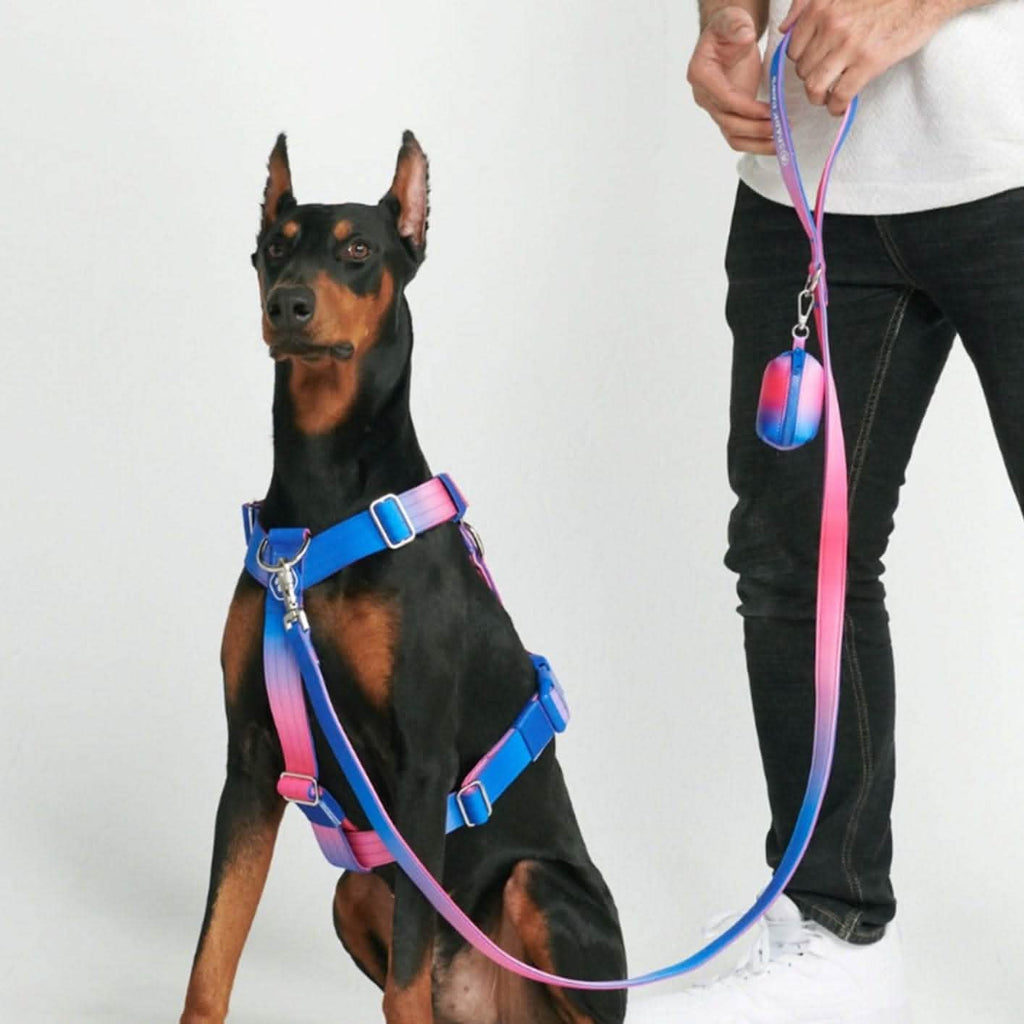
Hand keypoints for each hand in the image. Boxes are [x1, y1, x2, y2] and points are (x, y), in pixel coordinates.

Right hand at [688, 7, 773, 154]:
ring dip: (756, 143)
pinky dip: (757, 144)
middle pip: (728, 123)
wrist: (727, 38)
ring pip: (733, 136)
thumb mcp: (731, 20)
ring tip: (780, 142)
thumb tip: (745, 36)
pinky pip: (740, 137)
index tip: (769, 111)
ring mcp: (716, 109)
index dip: (746, 108)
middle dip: (755, 128)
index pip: (723, 99)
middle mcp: (705, 97)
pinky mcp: (729, 115)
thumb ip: (736, 26)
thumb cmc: (728, 29)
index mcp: (701, 75)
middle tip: (780, 127)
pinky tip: (775, 144)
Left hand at [779, 0, 954, 114]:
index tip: (813, 66)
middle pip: (803, 70)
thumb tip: (784, 29)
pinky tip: (840, 107)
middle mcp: (831, 26)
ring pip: (815, 86)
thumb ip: (807, 4)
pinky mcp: (868, 62)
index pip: (793, 50)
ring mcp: (849, 46)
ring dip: (819, 98)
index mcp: (821, 8)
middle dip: (811, 80)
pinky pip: (839, 96)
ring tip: (828, 98)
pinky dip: (836, 107)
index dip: (802, 63)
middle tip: (825, 82)